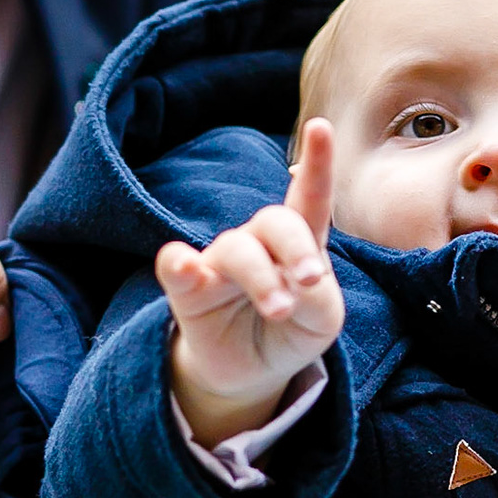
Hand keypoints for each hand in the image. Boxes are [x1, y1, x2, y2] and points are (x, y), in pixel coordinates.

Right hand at [159, 117, 344, 447]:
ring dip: (261, 278)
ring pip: (237, 249)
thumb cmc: (295, 331)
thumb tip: (290, 284)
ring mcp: (220, 263)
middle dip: (296, 248)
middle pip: (274, 221)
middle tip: (310, 281)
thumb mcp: (322, 319)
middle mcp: (258, 244)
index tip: (321, 126)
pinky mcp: (187, 288)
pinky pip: (174, 265)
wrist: (253, 371)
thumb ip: (318, 297)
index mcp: (300, 245)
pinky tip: (188, 270)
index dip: (317, 164)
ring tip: (279, 308)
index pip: (309, 200)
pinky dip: (178, 265)